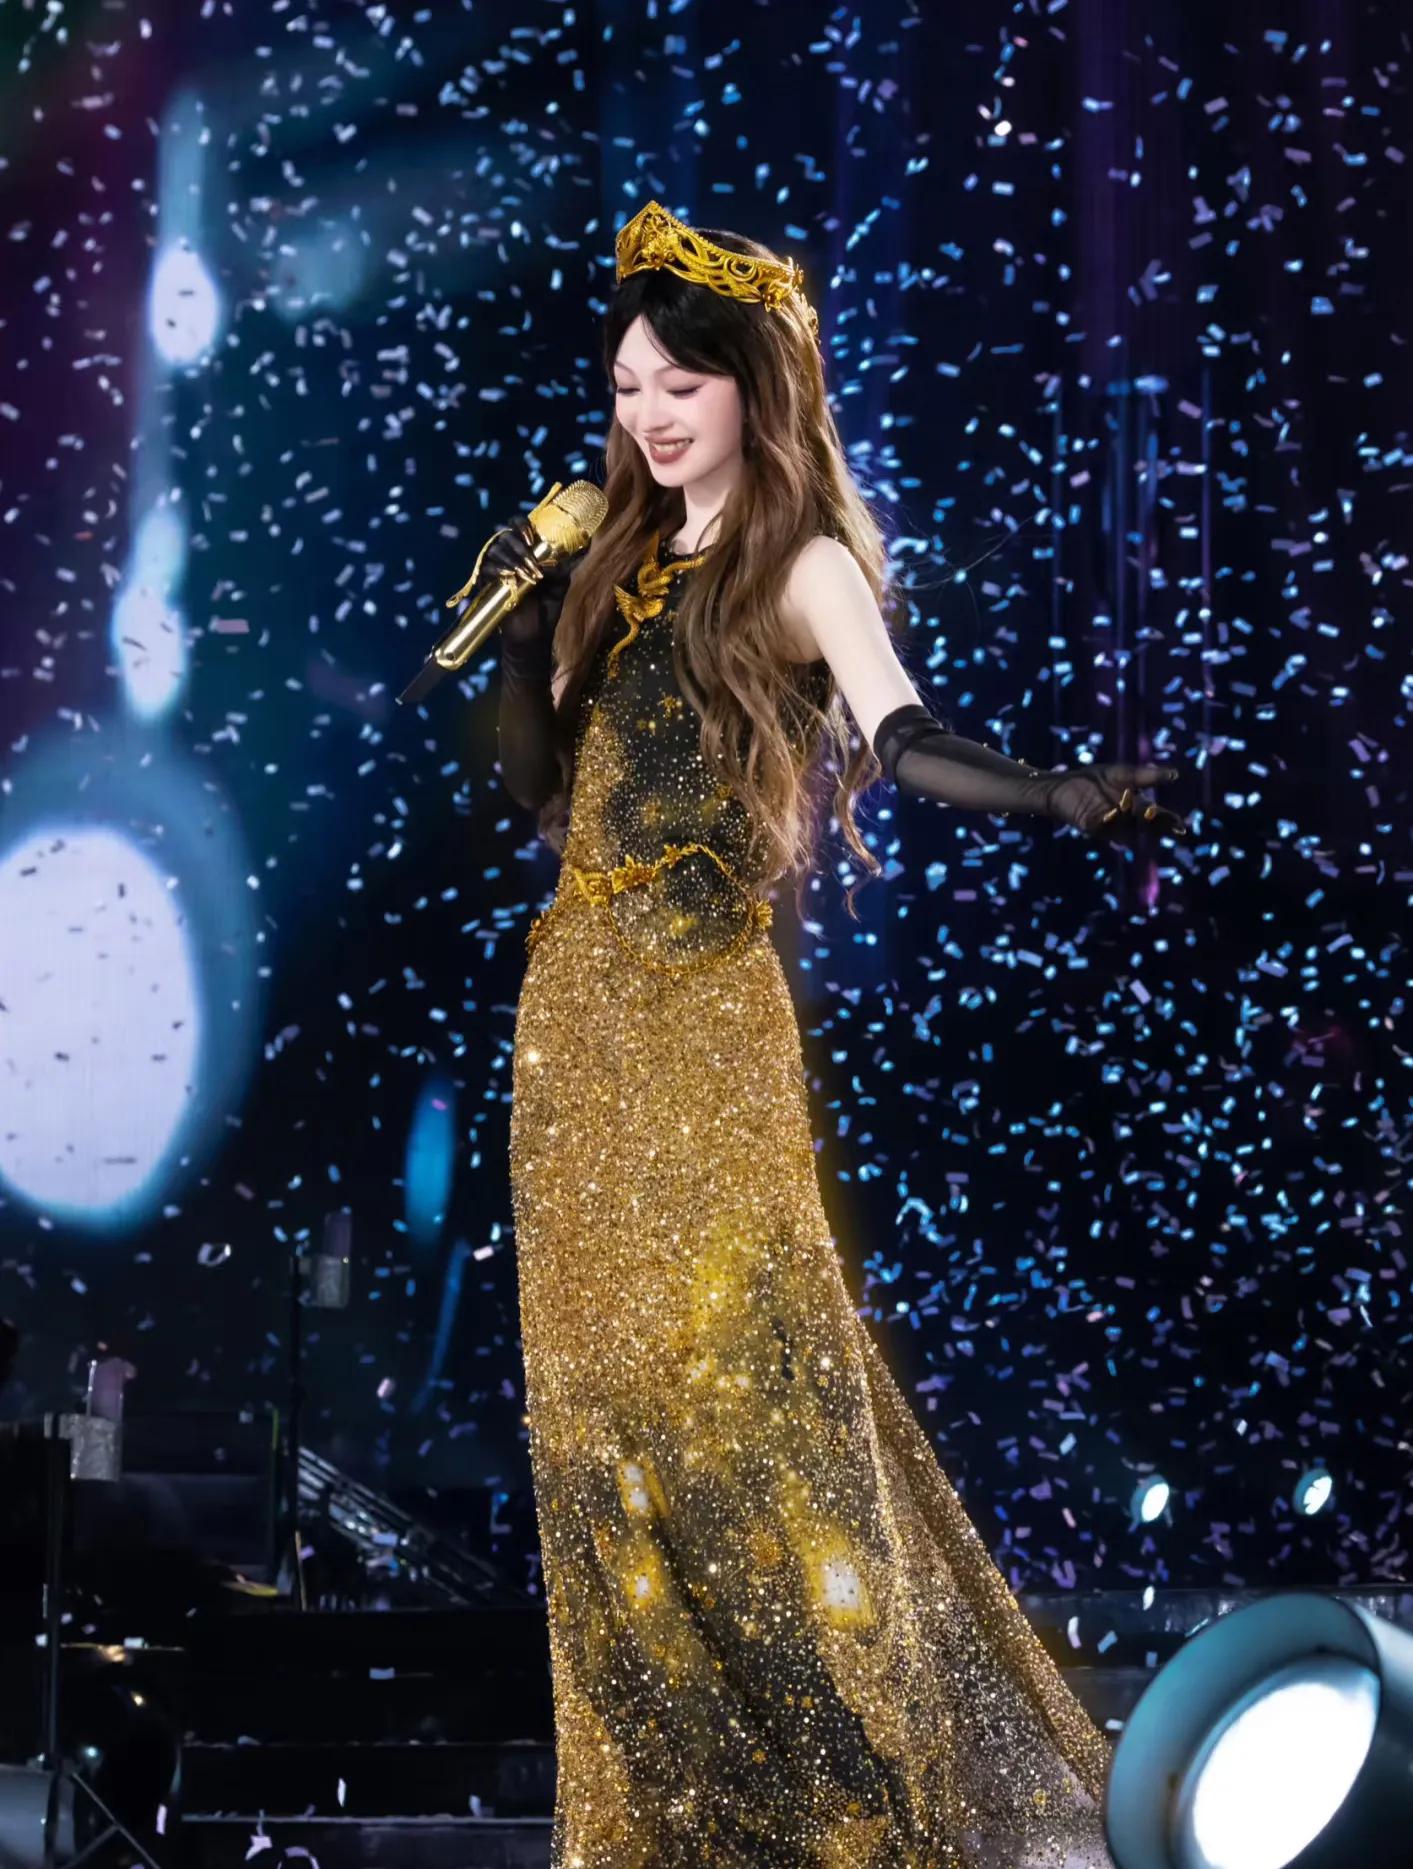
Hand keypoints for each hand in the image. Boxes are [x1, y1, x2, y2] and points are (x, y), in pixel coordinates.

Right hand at [480, 517, 579, 650]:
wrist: (533, 636)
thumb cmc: (545, 609)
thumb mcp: (560, 585)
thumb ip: (561, 567)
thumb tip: (556, 556)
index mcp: (527, 552)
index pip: (518, 526)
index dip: (522, 525)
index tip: (531, 538)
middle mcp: (510, 557)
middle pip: (505, 536)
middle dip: (520, 547)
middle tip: (533, 564)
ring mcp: (497, 569)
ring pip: (496, 550)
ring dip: (513, 560)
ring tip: (526, 577)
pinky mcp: (487, 584)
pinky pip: (486, 568)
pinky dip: (498, 570)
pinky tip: (509, 577)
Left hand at [1039, 762, 1186, 840]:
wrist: (1063, 783)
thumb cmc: (1092, 780)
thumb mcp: (1123, 774)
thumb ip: (1146, 776)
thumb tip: (1174, 774)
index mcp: (1134, 807)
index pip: (1156, 815)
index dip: (1168, 821)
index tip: (1181, 825)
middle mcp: (1124, 819)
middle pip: (1144, 825)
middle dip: (1156, 824)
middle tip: (1171, 825)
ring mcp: (1107, 824)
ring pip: (1125, 827)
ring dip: (1134, 820)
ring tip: (1148, 812)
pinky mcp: (1089, 824)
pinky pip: (1101, 825)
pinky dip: (1108, 820)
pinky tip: (1114, 812)